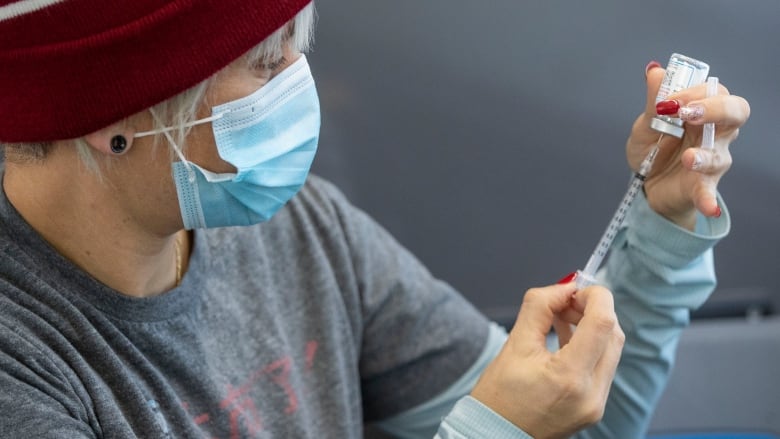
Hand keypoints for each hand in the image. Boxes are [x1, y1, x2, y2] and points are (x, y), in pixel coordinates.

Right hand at [470, 280, 624, 438]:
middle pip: (613, 335)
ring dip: (592, 326)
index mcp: (569, 377)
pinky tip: (566, 336)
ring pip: (610, 350)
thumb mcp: (514, 344)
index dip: (594, 297)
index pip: (602, 323)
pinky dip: (589, 346)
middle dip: (593, 309)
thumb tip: (563, 287)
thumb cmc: (498, 398)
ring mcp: (595, 404)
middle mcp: (591, 394)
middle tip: (565, 301)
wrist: (496, 436)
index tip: (575, 288)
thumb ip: (540, 308)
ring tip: (561, 317)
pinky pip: (602, 367)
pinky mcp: (593, 407)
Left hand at [626, 62, 749, 229]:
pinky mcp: (701, 188)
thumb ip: (653, 101)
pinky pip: (709, 194)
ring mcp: (712, 162)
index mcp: (704, 112)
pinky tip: (710, 208)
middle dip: (715, 109)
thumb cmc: (654, 149)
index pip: (714, 91)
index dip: (694, 92)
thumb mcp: (647, 124)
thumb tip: (655, 71)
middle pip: (735, 112)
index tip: (668, 100)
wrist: (647, 184)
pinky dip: (709, 200)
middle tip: (688, 114)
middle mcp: (715, 134)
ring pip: (720, 154)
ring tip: (687, 157)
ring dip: (704, 155)